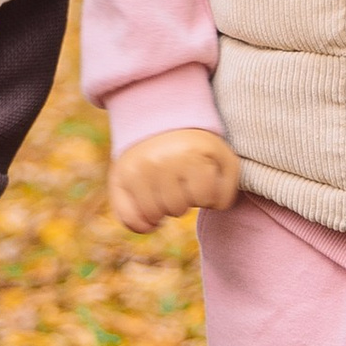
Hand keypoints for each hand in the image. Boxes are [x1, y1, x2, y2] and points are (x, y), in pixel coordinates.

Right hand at [108, 128, 241, 233]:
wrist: (161, 120)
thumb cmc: (197, 148)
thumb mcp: (222, 160)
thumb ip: (227, 189)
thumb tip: (212, 208)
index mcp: (189, 154)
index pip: (206, 198)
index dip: (208, 194)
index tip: (203, 177)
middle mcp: (159, 162)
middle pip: (178, 209)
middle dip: (184, 200)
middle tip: (181, 182)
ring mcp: (136, 171)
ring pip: (154, 216)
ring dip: (164, 210)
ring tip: (167, 191)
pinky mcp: (118, 179)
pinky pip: (130, 220)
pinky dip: (143, 224)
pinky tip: (152, 216)